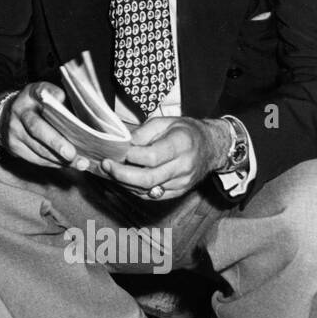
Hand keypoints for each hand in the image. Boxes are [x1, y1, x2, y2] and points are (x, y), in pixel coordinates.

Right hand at [0, 82, 93, 170]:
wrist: (6, 116)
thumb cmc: (36, 107)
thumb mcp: (45, 97)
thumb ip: (60, 104)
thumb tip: (81, 123)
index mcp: (31, 94)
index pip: (40, 91)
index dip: (50, 93)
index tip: (61, 97)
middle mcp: (20, 110)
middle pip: (36, 127)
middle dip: (56, 142)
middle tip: (71, 153)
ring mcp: (14, 130)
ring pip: (38, 148)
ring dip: (59, 158)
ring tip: (79, 163)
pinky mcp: (13, 146)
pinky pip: (35, 158)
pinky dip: (53, 162)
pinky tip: (66, 164)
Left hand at [100, 116, 228, 200]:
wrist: (211, 147)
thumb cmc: (185, 131)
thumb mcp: (165, 121)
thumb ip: (144, 132)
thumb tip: (125, 144)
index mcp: (181, 144)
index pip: (152, 157)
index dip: (131, 156)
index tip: (117, 151)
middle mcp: (184, 166)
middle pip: (148, 178)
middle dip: (122, 174)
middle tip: (105, 165)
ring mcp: (182, 182)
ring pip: (148, 190)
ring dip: (125, 183)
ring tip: (110, 172)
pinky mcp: (178, 192)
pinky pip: (152, 195)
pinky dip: (135, 189)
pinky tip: (125, 180)